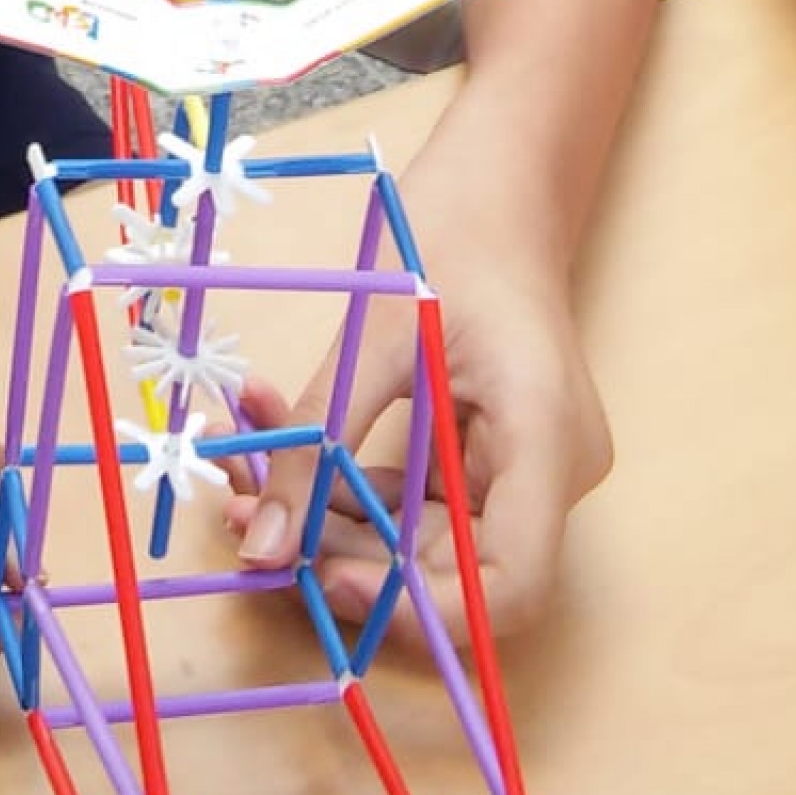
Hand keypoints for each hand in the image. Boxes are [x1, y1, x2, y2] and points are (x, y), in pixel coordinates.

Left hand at [224, 174, 611, 644]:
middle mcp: (549, 474)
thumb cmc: (452, 232)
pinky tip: (283, 451)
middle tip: (249, 521)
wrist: (499, 184)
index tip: (326, 578)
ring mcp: (523, 470)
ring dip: (332, 521)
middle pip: (451, 570)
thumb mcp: (374, 334)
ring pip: (422, 543)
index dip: (420, 609)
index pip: (509, 588)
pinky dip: (351, 489)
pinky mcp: (491, 459)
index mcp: (547, 440)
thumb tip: (259, 547)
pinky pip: (419, 504)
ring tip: (246, 484)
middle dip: (343, 554)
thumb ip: (322, 442)